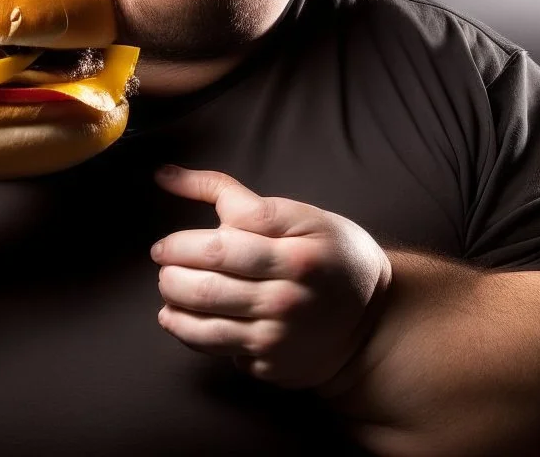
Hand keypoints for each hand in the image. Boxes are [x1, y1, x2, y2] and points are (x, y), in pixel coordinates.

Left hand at [152, 165, 391, 389]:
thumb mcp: (297, 213)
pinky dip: (191, 333)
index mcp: (293, 257)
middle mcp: (285, 301)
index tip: (163, 247)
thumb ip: (229, 193)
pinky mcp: (271, 365)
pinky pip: (217, 350)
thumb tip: (165, 175)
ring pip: (203, 327)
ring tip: (170, 293)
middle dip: (169, 278)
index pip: (218, 250)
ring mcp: (278, 338)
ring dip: (172, 308)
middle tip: (164, 269)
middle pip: (205, 291)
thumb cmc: (331, 255)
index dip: (178, 247)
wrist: (377, 321)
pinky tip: (185, 318)